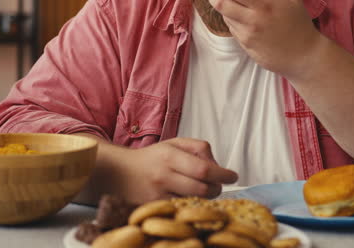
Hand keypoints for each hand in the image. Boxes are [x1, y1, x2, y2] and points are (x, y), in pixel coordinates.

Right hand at [94, 137, 237, 204]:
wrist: (120, 173)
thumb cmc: (153, 157)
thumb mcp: (175, 143)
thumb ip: (199, 148)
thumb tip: (218, 165)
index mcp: (170, 155)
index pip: (204, 169)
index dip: (223, 175)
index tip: (233, 176)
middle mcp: (164, 175)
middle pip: (202, 189)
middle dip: (217, 189)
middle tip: (218, 185)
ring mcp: (158, 194)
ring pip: (194, 201)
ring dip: (206, 198)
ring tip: (204, 190)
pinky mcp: (154, 208)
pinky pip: (181, 210)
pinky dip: (191, 206)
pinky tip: (190, 199)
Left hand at [204, 0, 322, 77]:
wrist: (303, 56)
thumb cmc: (299, 24)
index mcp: (265, 5)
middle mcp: (252, 20)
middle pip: (220, 3)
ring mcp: (246, 35)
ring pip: (224, 16)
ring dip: (220, 4)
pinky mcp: (245, 46)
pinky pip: (232, 28)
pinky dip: (230, 18)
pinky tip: (236, 13)